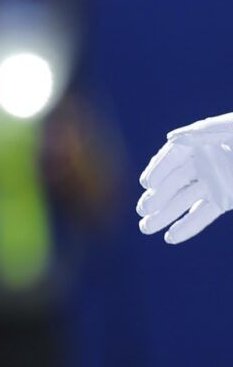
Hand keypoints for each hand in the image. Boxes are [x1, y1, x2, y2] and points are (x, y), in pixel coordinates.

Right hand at [138, 113, 232, 243]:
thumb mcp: (228, 128)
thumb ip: (200, 134)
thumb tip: (171, 139)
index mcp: (197, 143)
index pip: (171, 158)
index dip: (159, 170)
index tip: (148, 184)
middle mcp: (199, 164)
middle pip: (173, 182)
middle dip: (156, 197)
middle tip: (142, 211)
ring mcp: (211, 183)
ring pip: (182, 201)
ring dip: (164, 215)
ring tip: (145, 228)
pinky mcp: (223, 200)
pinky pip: (202, 214)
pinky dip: (187, 226)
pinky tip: (170, 238)